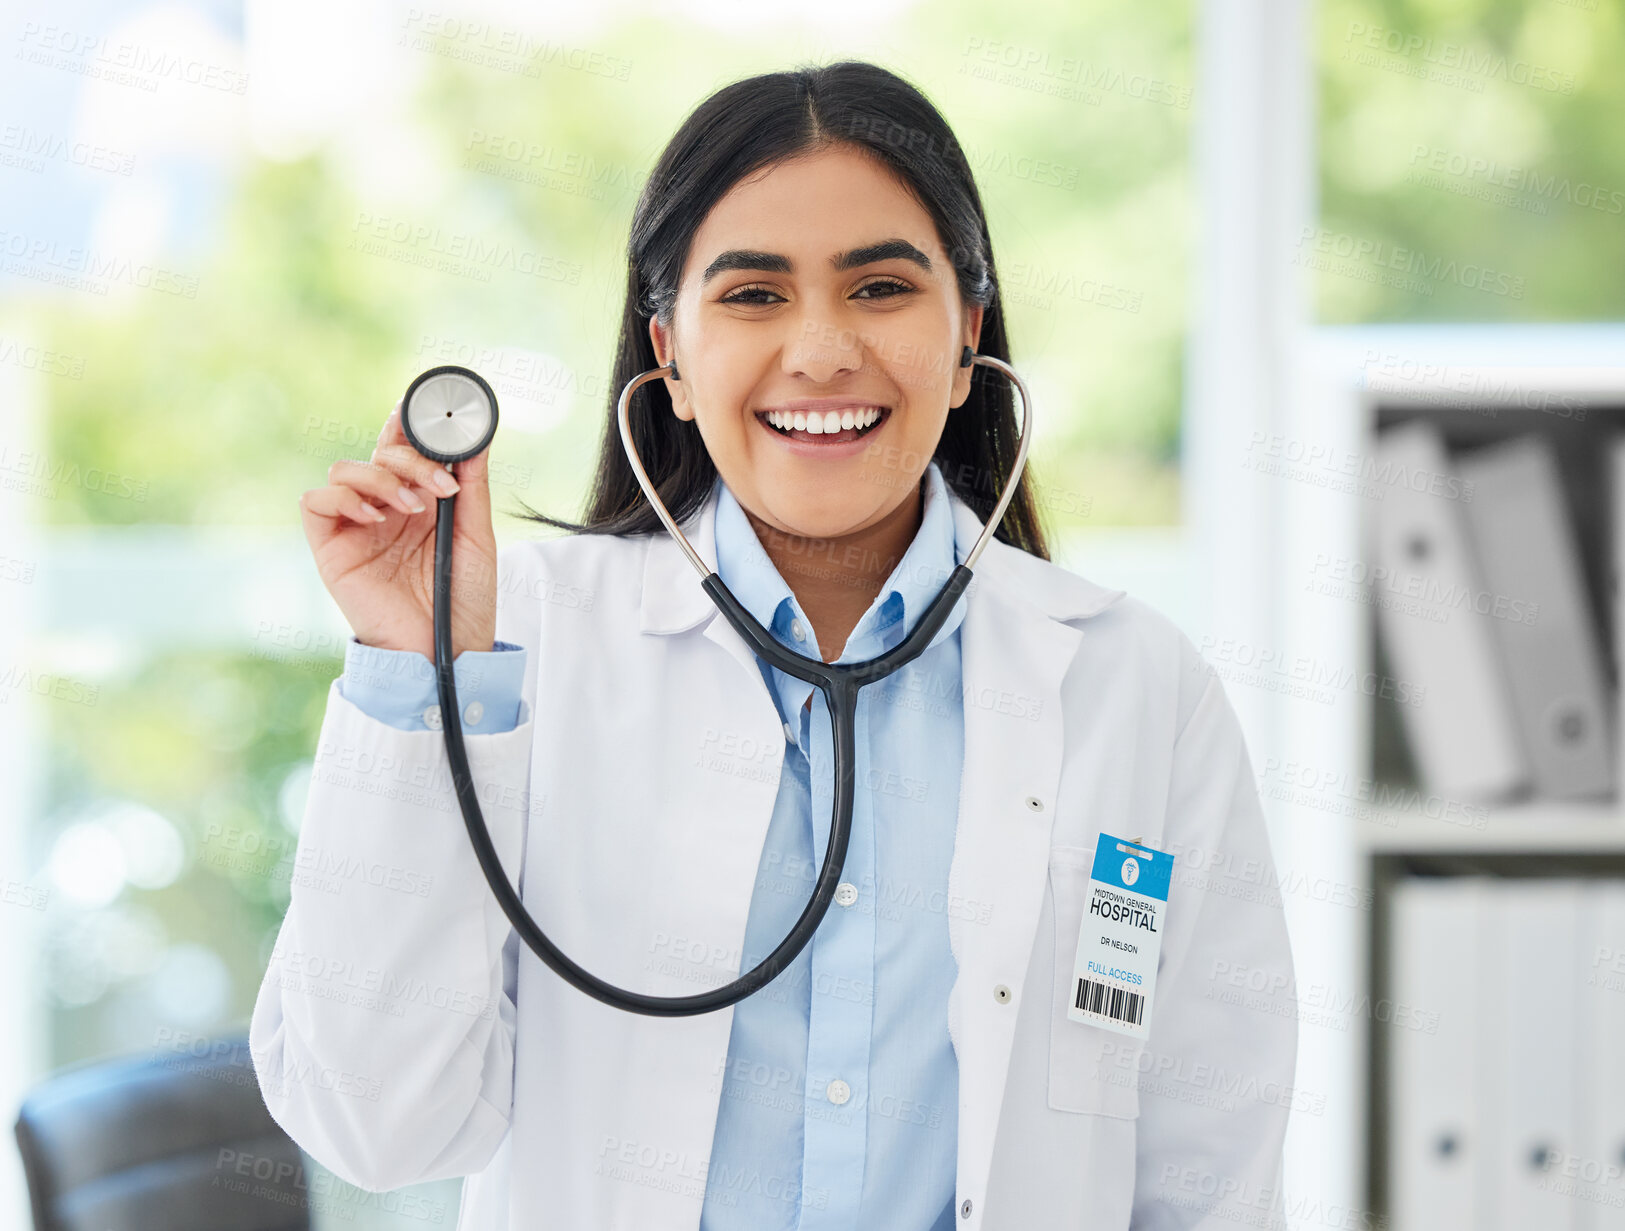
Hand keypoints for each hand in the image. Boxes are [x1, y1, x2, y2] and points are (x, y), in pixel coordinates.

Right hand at [299, 398, 497, 662]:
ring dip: (381, 478)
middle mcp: (384, 509)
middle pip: (378, 453)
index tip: (431, 416)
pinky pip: (315, 503)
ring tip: (413, 509)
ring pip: (345, 469)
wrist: (446, 650)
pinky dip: (342, 497)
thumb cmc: (463, 600)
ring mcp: (356, 527)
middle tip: (439, 488)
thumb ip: (472, 487)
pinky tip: (375, 516)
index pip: (403, 448)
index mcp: (418, 501)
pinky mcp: (331, 549)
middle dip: (409, 459)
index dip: (408, 425)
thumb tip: (475, 440)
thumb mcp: (477, 536)